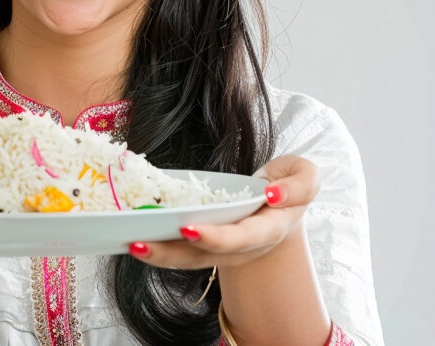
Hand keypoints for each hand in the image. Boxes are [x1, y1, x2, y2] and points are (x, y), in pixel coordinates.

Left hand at [126, 154, 319, 268]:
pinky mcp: (205, 245)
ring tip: (129, 244)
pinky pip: (180, 250)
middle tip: (140, 243)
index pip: (242, 237)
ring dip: (158, 254)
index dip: (217, 237)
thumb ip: (299, 184)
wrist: (280, 205)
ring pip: (188, 259)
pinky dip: (158, 247)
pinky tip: (133, 238)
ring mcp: (222, 250)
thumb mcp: (304, 176)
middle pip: (205, 256)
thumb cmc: (288, 186)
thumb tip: (274, 194)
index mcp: (268, 230)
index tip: (189, 228)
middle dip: (171, 252)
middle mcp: (242, 246)